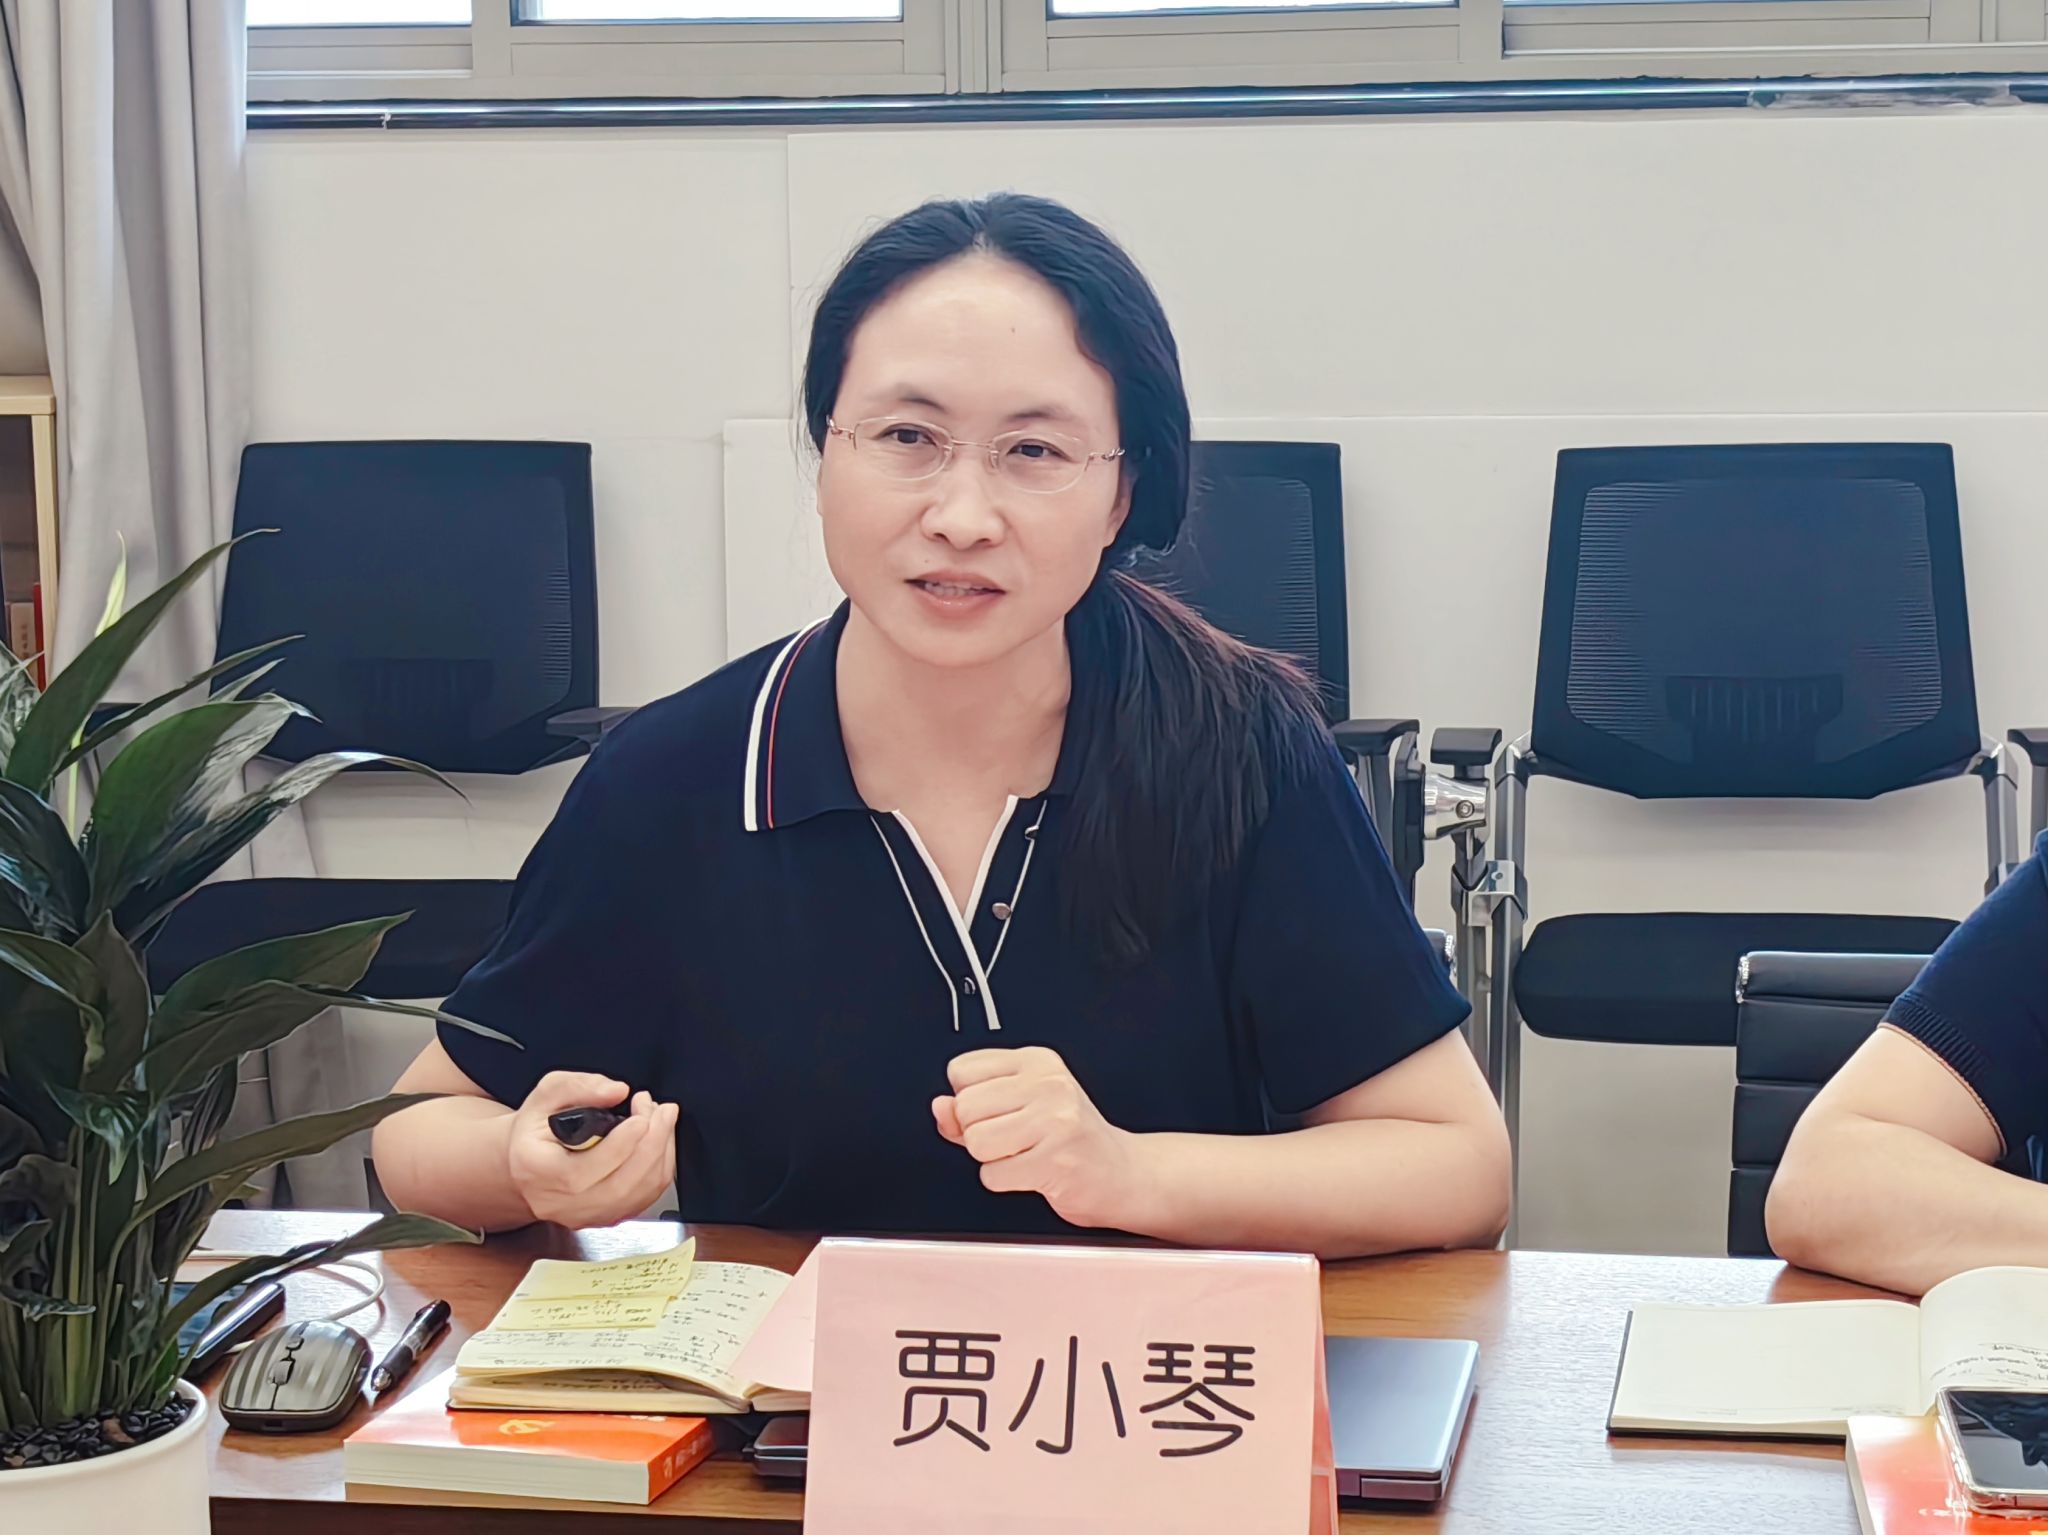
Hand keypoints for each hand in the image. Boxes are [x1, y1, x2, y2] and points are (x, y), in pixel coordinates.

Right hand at [508, 1071, 677, 1229]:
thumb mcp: (546, 1095)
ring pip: (639, 1194)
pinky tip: (660, 1141)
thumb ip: (579, 1087)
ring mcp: (586, 1215)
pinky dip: (661, 1167)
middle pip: (619, 1186)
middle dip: (652, 1144)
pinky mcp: (606, 1217)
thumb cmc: (536, 1130)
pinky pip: (646, 1198)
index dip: (620, 1145)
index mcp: (539, 1171)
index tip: (641, 1117)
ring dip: (661, 1153)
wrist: (529, 1164)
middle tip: (662, 1111)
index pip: (582, 1171)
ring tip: (662, 1119)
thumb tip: (616, 1091)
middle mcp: (561, 1202)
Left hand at [933, 1046, 1148, 1230]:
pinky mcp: (1056, 1159)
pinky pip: (993, 1175)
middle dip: (979, 1133)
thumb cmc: (1069, 1140)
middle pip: (965, 1107)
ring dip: (991, 1160)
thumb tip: (940, 1107)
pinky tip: (1034, 1172)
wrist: (1121, 1174)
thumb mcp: (1019, 1108)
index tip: (1000, 1111)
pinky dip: (1006, 1182)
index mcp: (1036, 1061)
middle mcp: (1047, 1084)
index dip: (969, 1099)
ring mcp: (1055, 1120)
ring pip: (976, 1141)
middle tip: (1016, 1138)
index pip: (961, 1070)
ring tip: (1024, 1154)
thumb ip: (970, 1109)